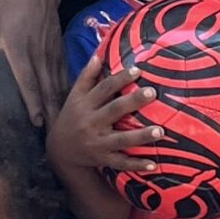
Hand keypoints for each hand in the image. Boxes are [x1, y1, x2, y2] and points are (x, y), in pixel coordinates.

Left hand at [0, 0, 63, 124]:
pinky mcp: (60, 51)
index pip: (28, 82)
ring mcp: (53, 54)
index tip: (37, 124)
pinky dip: (67, 93)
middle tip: (54, 138)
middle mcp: (40, 56)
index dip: (33, 103)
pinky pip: (65, 76)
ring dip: (60, 107)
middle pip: (47, 90)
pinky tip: (68, 106)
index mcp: (21, 52)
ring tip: (62, 129)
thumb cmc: (11, 4)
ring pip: (59, 86)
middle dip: (51, 114)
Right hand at [47, 58, 164, 177]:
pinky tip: (154, 164)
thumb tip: (99, 53)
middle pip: (114, 110)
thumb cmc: (72, 117)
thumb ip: (87, 76)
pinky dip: (136, 165)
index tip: (137, 70)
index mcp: (85, 104)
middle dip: (133, 101)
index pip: (104, 88)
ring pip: (121, 139)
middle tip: (152, 92)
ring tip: (160, 131)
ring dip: (141, 136)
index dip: (120, 78)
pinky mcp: (102, 159)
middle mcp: (91, 122)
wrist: (59, 151)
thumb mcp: (74, 96)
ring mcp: (97, 143)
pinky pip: (121, 163)